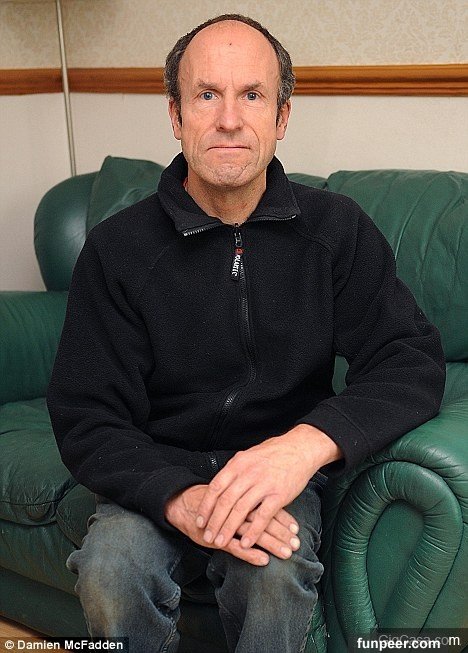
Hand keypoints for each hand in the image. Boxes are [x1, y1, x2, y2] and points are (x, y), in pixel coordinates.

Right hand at [164, 484, 300, 566]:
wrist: (182, 502)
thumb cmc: (212, 501)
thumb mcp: (232, 495)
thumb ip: (249, 498)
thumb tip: (273, 503)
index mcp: (242, 494)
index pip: (267, 506)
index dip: (282, 518)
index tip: (296, 529)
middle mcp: (236, 507)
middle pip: (264, 519)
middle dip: (281, 533)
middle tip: (296, 544)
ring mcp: (226, 523)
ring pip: (252, 533)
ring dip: (271, 543)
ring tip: (286, 552)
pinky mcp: (216, 537)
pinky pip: (235, 546)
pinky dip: (250, 553)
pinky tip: (263, 560)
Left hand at [195, 424, 340, 551]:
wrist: (300, 448)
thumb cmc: (274, 453)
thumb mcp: (249, 455)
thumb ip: (235, 470)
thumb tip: (220, 484)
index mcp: (239, 463)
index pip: (216, 487)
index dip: (206, 506)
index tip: (200, 520)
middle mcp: (248, 473)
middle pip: (225, 501)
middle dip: (214, 522)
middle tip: (207, 536)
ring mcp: (264, 484)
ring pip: (240, 510)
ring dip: (228, 529)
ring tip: (221, 542)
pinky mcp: (279, 494)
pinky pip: (262, 516)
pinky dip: (252, 532)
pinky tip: (246, 543)